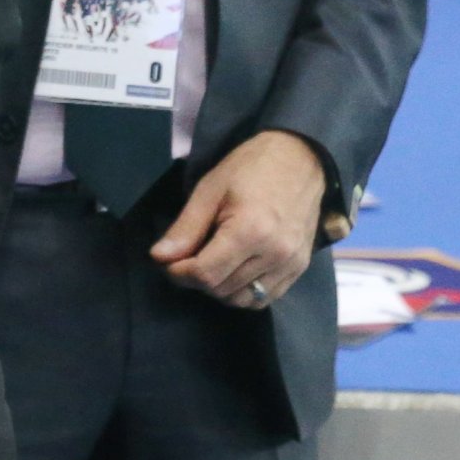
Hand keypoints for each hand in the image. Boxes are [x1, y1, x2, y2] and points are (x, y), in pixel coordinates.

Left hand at [150, 130, 327, 307]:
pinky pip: (266, 298)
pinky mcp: (300, 268)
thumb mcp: (209, 191)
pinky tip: (234, 271)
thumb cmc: (249, 168)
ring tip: (211, 264)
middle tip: (187, 259)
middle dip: (196, 280)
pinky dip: (244, 292)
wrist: (298, 158)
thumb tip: (159, 257)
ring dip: (219, 289)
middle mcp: (275, 254)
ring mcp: (291, 264)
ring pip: (243, 300)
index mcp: (250, 231)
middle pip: (222, 290)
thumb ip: (186, 228)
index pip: (206, 275)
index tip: (168, 262)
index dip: (179, 274)